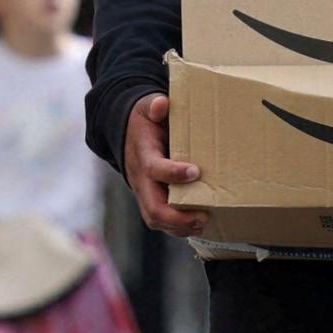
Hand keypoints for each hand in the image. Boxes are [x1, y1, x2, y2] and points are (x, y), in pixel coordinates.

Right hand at [123, 94, 208, 236]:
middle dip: (177, 217)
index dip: (172, 173)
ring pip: (156, 219)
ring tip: (204, 223)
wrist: (129, 135)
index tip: (195, 171)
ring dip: (179, 227)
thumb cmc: (145, 122)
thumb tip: (162, 104)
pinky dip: (179, 228)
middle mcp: (141, 179)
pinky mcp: (152, 201)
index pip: (153, 169)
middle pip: (152, 207)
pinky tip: (199, 225)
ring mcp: (145, 193)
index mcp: (142, 155)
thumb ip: (154, 106)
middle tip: (203, 215)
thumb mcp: (146, 108)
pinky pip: (162, 221)